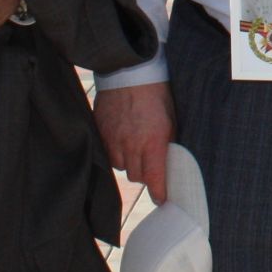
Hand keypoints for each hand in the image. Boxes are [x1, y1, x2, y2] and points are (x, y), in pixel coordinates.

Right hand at [94, 82, 175, 203]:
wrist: (130, 72)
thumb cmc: (156, 94)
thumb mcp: (171, 119)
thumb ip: (167, 143)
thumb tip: (169, 161)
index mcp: (153, 142)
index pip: (155, 178)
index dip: (159, 192)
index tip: (162, 199)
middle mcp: (132, 145)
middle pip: (137, 176)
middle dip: (145, 175)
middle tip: (151, 166)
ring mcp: (114, 140)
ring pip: (121, 167)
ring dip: (130, 163)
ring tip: (136, 150)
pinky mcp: (101, 133)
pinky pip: (108, 154)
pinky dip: (116, 153)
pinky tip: (122, 142)